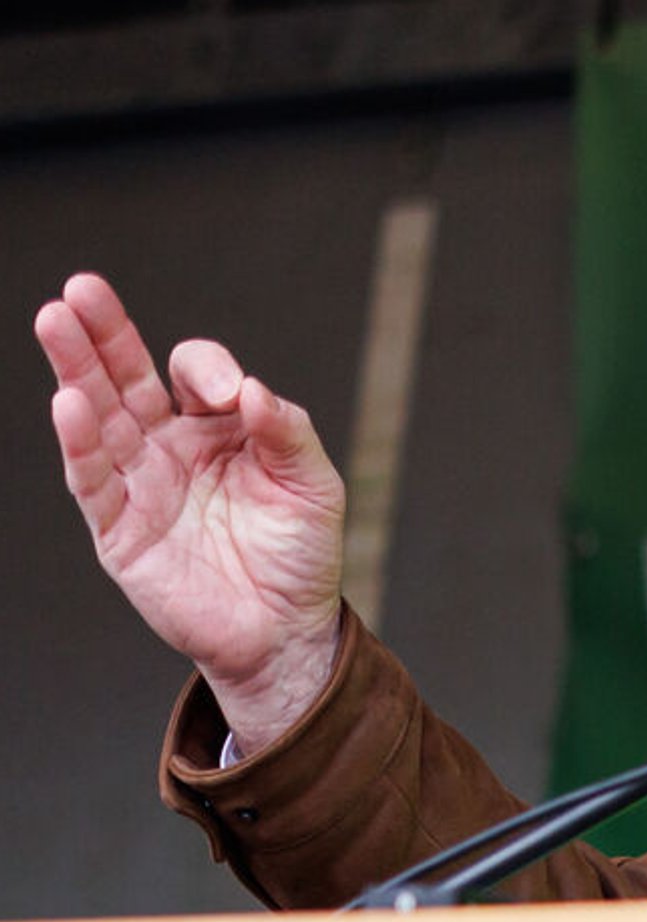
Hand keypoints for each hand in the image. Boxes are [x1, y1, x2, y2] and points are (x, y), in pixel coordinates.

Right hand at [39, 273, 345, 751]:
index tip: (229, 391)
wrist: (286, 631)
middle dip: (104, 334)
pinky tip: (67, 401)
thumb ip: (290, 433)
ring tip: (55, 320)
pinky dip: (79, 442)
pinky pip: (92, 480)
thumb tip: (253, 390)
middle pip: (127, 379)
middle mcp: (170, 448)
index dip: (207, 369)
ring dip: (76, 370)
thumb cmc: (300, 554)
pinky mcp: (120, 529)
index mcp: (219, 429)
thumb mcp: (315, 486)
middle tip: (81, 289)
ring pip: (99, 418)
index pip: (194, 374)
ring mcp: (140, 485)